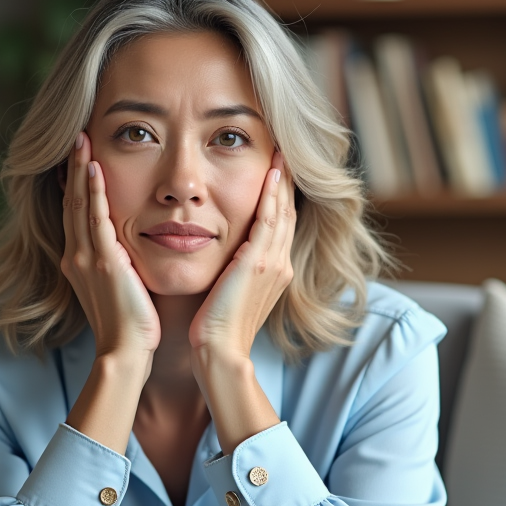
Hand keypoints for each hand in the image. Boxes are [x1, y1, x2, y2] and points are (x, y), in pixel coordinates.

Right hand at [61, 132, 161, 360]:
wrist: (126, 352)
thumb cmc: (131, 326)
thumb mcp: (120, 287)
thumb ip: (120, 264)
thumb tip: (130, 248)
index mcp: (79, 262)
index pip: (75, 213)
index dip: (76, 184)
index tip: (80, 159)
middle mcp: (76, 256)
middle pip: (71, 201)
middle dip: (73, 169)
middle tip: (76, 138)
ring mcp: (86, 258)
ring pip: (79, 204)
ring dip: (80, 170)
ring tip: (81, 141)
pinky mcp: (102, 262)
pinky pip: (95, 219)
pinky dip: (93, 192)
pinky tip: (94, 169)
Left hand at [189, 151, 295, 359]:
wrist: (220, 352)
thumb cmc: (217, 329)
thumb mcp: (231, 293)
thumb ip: (234, 272)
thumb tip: (226, 259)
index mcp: (276, 272)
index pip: (281, 225)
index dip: (281, 197)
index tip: (277, 172)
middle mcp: (281, 264)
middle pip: (288, 213)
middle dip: (286, 183)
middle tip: (285, 153)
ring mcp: (273, 263)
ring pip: (282, 212)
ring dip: (282, 181)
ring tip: (282, 154)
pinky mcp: (258, 263)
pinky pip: (269, 220)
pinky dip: (271, 195)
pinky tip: (271, 174)